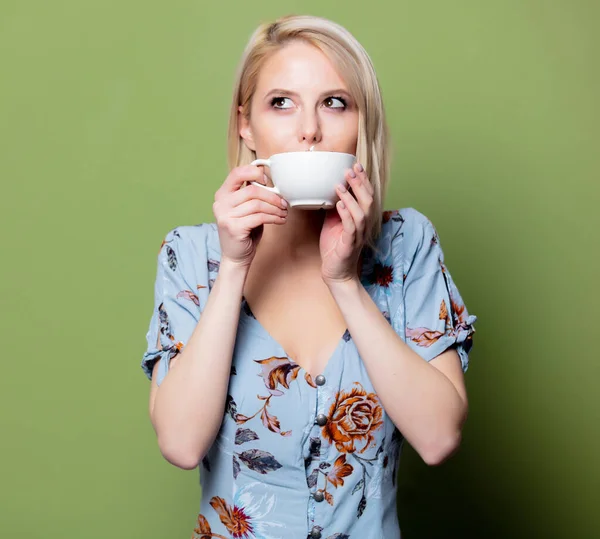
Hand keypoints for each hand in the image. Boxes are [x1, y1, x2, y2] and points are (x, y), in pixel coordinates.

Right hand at [213, 165, 287, 267]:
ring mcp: (225, 216)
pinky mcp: (233, 228)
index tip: (267, 181)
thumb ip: (251, 196)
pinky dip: (273, 218)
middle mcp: (220, 203)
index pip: (237, 173)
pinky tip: (279, 220)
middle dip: (272, 196)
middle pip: (252, 190)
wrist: (235, 256)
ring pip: (257, 204)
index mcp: (222, 194)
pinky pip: (259, 217)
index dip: (254, 172)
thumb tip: (271, 184)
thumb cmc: (244, 231)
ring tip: (283, 213)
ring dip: (275, 208)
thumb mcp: (245, 209)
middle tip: (283, 203)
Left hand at [320, 162, 373, 283]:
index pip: (366, 195)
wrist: (335, 272)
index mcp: (361, 218)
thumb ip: (335, 206)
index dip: (363, 180)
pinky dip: (346, 214)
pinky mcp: (350, 245)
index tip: (356, 166)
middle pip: (368, 200)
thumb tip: (330, 189)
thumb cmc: (335, 246)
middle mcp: (363, 226)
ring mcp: (358, 235)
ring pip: (362, 212)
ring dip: (352, 197)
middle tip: (350, 170)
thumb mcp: (333, 221)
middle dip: (360, 184)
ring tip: (340, 185)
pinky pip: (351, 227)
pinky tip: (339, 205)